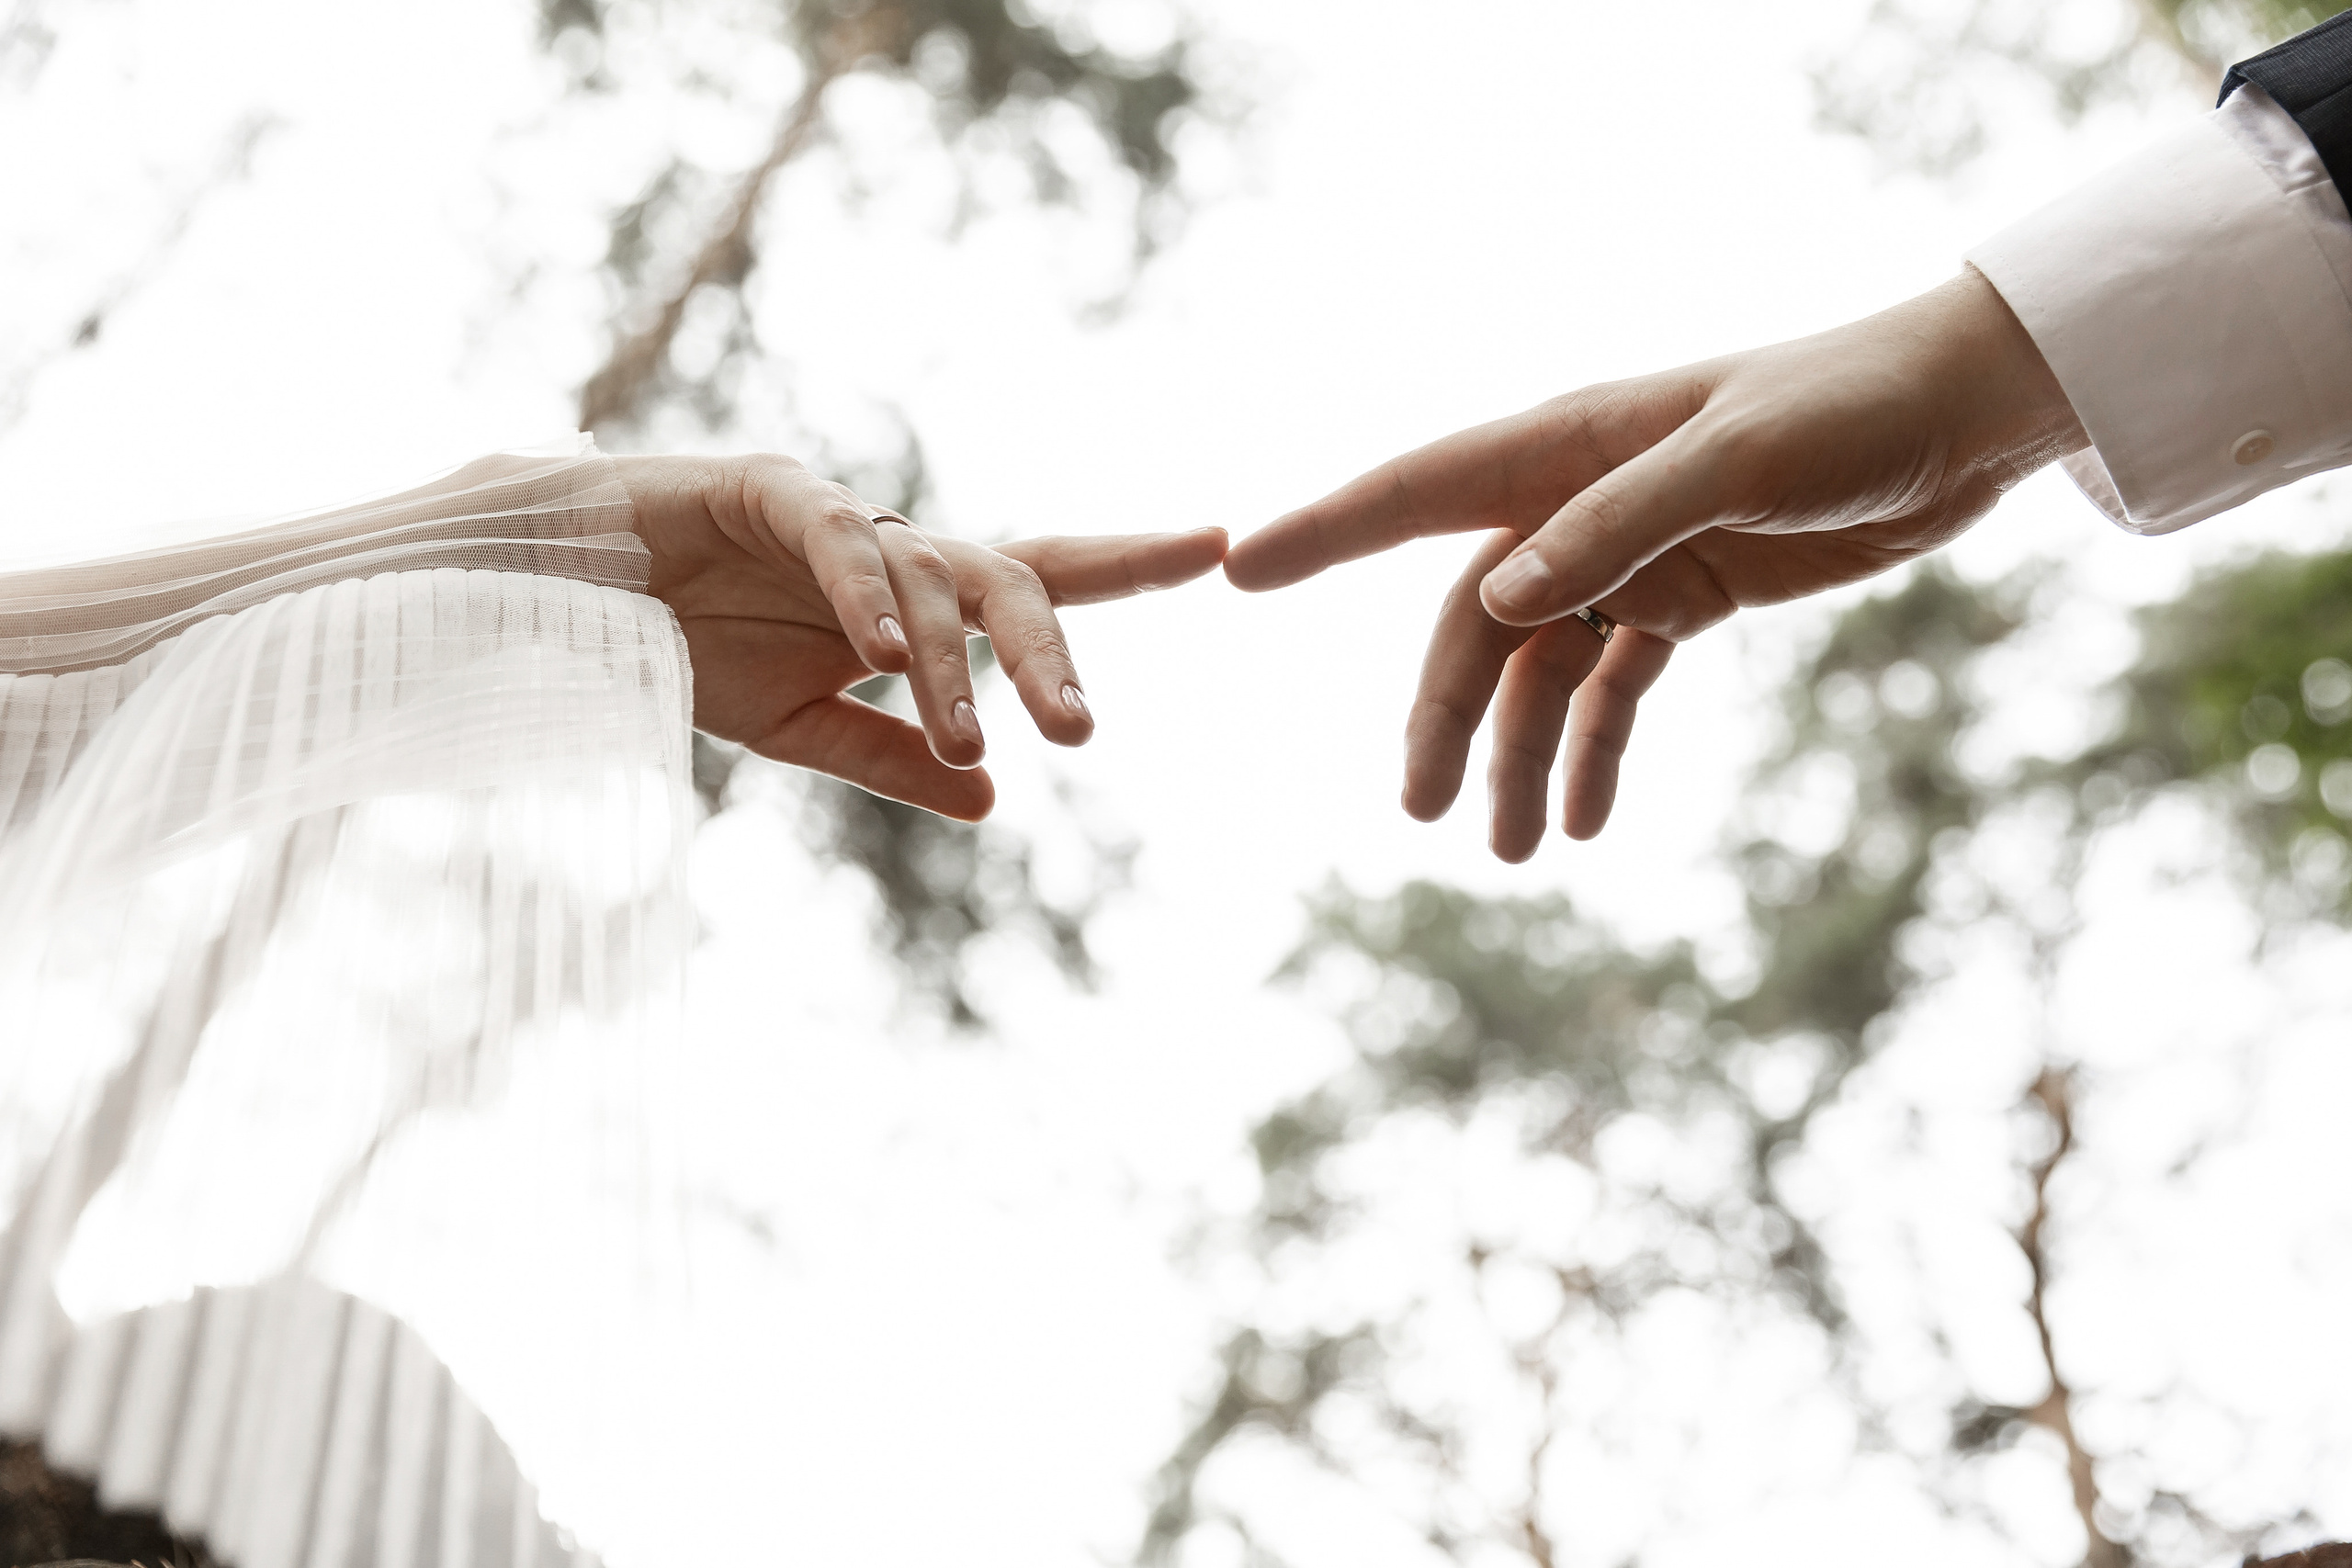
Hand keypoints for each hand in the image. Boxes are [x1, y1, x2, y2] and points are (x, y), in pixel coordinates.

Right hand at [618, 453, 1225, 820]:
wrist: (567, 599)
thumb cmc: (692, 649)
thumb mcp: (803, 728)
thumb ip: (894, 759)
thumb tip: (992, 799)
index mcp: (914, 600)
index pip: (1037, 579)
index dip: (1126, 563)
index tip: (1217, 550)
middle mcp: (892, 547)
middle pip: (1005, 579)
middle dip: (1049, 653)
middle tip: (1080, 729)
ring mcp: (835, 512)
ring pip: (927, 575)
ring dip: (948, 665)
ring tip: (965, 734)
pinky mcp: (767, 486)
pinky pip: (836, 536)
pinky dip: (864, 592)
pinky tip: (886, 651)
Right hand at [1225, 268, 2086, 859]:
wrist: (1958, 418)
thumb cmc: (1846, 408)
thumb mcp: (1735, 462)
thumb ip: (1614, 526)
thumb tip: (1497, 602)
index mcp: (1565, 445)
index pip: (1416, 493)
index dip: (1324, 532)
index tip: (1236, 568)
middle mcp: (1576, 503)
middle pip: (1474, 622)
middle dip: (1444, 718)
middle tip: (1419, 815)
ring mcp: (1627, 556)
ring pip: (1539, 672)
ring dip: (1520, 758)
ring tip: (1514, 854)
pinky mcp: (1684, 599)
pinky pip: (1615, 688)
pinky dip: (1593, 752)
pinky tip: (1584, 817)